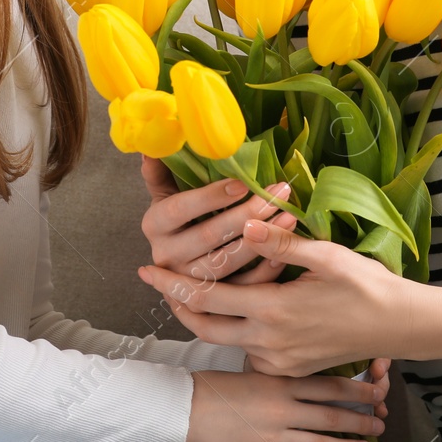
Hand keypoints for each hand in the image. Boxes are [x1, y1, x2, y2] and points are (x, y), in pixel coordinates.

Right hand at [140, 155, 297, 283]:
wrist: (178, 264)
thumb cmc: (181, 216)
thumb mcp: (167, 191)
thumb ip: (162, 169)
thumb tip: (152, 143)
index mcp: (154, 224)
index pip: (179, 209)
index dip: (210, 196)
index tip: (243, 183)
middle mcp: (166, 255)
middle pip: (207, 236)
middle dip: (247, 214)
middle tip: (277, 194)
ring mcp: (187, 280)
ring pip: (226, 264)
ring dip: (262, 240)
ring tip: (288, 216)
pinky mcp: (211, 299)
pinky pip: (241, 287)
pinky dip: (265, 269)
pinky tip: (286, 249)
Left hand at [141, 218, 419, 376]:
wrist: (399, 325)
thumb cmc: (366, 284)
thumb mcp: (326, 255)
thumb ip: (282, 242)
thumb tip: (246, 223)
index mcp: (274, 311)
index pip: (207, 298)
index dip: (172, 284)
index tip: (147, 268)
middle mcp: (270, 341)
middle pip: (205, 328)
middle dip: (177, 306)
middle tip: (157, 282)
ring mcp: (280, 360)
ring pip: (226, 340)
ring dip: (204, 319)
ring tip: (188, 292)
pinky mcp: (291, 368)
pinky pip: (250, 351)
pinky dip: (233, 332)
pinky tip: (230, 311)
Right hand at [184, 360, 391, 441]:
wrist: (184, 406)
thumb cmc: (215, 387)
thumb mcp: (252, 371)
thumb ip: (280, 376)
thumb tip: (308, 380)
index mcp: (279, 383)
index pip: (328, 385)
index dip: (357, 391)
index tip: (376, 392)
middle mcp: (281, 409)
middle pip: (331, 415)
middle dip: (361, 420)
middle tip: (380, 421)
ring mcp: (272, 436)